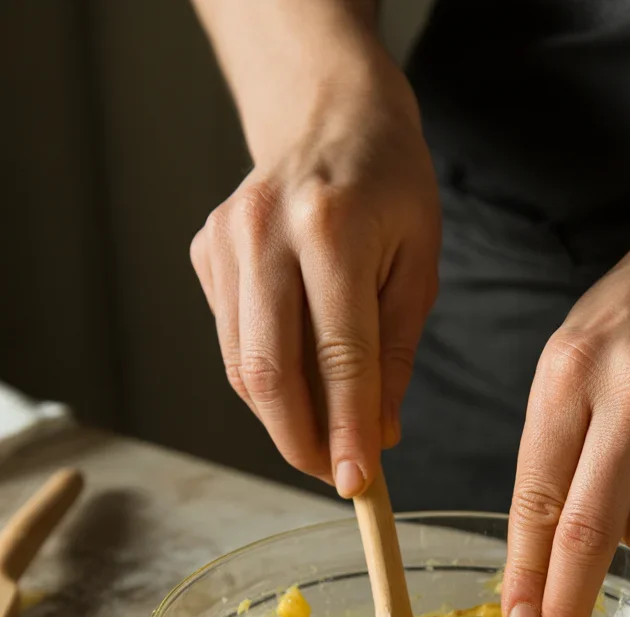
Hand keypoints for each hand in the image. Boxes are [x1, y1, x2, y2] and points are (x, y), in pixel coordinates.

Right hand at [190, 42, 439, 495]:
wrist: (329, 114)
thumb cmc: (390, 189)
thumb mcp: (419, 267)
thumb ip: (395, 356)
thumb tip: (379, 437)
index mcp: (333, 231)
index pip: (340, 359)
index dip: (348, 432)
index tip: (359, 485)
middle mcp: (267, 234)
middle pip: (271, 374)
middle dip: (302, 442)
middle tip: (335, 474)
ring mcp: (227, 241)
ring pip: (243, 367)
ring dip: (282, 419)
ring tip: (323, 439)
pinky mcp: (206, 251)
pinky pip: (233, 341)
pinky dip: (265, 379)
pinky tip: (298, 379)